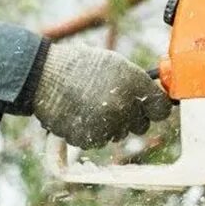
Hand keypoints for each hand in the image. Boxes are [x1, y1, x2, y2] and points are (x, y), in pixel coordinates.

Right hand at [30, 42, 172, 150]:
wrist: (43, 75)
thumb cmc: (79, 66)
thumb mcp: (114, 64)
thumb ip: (137, 83)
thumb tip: (154, 99)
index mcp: (134, 83)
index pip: (161, 108)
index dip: (155, 108)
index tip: (150, 108)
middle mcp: (124, 106)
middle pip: (142, 125)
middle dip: (131, 117)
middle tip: (112, 102)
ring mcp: (107, 125)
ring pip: (119, 134)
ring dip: (110, 125)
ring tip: (89, 104)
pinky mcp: (90, 139)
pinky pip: (100, 141)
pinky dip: (91, 132)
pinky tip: (79, 114)